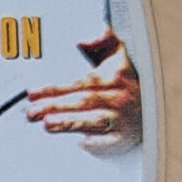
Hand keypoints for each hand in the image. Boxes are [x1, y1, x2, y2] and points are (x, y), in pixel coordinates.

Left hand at [25, 28, 141, 153]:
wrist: (151, 107)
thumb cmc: (125, 80)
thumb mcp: (117, 55)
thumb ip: (102, 41)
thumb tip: (84, 38)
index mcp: (116, 75)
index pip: (81, 80)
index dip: (55, 87)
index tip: (32, 92)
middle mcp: (120, 96)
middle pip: (82, 101)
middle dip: (53, 106)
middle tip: (30, 111)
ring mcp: (123, 119)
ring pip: (92, 120)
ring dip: (67, 122)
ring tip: (46, 123)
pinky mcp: (123, 138)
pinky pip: (107, 141)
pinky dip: (93, 142)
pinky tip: (77, 142)